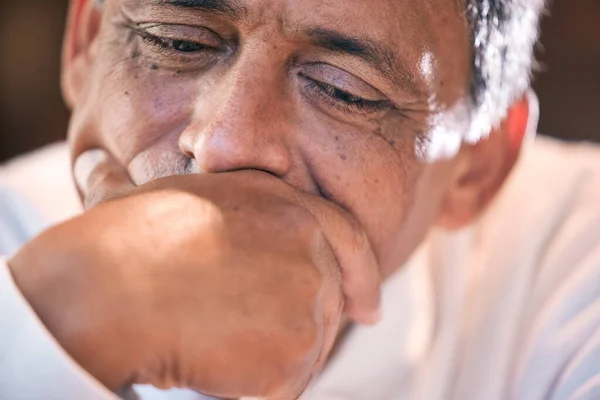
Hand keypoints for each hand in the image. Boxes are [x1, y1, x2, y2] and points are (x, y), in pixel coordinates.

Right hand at [8, 150, 380, 398]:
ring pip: (308, 347)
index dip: (363, 276)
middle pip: (328, 299)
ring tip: (219, 344)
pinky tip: (217, 369)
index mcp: (280, 203)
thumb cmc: (113, 245)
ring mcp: (305, 297)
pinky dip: (259, 387)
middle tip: (268, 342)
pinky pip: (287, 383)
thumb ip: (156, 192)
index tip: (368, 307)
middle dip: (305, 326)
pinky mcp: (292, 352)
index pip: (347, 238)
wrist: (106, 292)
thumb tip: (93, 164)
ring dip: (274, 358)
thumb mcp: (150, 198)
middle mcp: (306, 244)